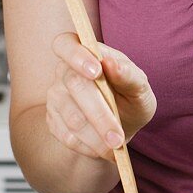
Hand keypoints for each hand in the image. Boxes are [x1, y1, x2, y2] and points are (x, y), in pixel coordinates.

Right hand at [47, 33, 156, 159]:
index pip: (66, 44)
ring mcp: (55, 97)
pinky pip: (67, 136)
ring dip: (97, 136)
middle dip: (99, 114)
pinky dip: (89, 146)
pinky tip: (102, 148)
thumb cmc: (129, 100)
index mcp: (84, 52)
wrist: (117, 130)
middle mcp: (64, 71)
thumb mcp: (139, 88)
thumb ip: (129, 75)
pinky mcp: (53, 121)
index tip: (96, 72)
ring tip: (116, 146)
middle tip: (117, 137)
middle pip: (74, 85)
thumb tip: (112, 64)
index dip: (77, 56)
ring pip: (72, 117)